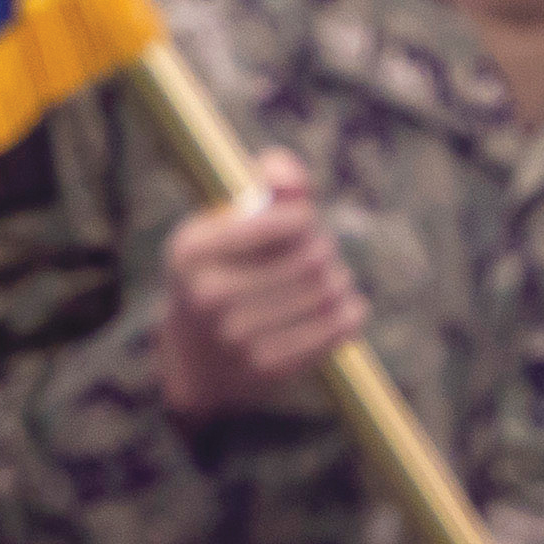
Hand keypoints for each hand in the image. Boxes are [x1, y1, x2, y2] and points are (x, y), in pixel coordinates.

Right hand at [155, 155, 368, 423]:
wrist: (197, 355)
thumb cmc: (224, 270)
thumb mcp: (227, 224)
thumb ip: (268, 187)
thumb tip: (289, 176)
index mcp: (192, 250)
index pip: (286, 220)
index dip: (305, 218)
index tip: (300, 223)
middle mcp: (207, 294)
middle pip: (313, 256)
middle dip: (325, 249)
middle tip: (319, 253)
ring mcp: (235, 335)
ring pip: (328, 292)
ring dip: (340, 281)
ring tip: (329, 280)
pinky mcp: (267, 367)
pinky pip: (336, 329)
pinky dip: (351, 312)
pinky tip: (346, 306)